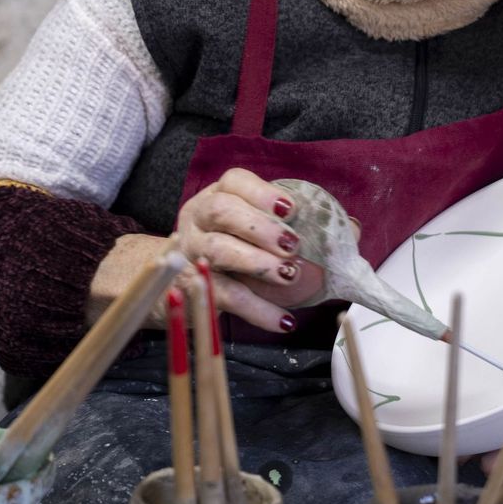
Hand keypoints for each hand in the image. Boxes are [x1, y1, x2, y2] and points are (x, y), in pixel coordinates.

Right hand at [86, 168, 304, 331]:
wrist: (163, 279)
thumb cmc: (219, 244)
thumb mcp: (238, 223)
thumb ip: (275, 221)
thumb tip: (339, 228)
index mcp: (213, 197)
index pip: (233, 182)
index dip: (262, 193)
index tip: (290, 209)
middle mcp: (197, 219)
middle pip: (222, 212)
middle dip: (260, 227)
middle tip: (292, 245)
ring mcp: (190, 253)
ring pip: (219, 251)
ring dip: (257, 263)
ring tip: (289, 275)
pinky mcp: (191, 289)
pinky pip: (226, 298)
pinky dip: (258, 311)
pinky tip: (285, 321)